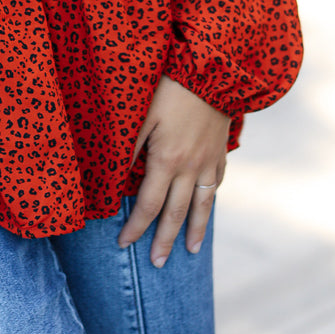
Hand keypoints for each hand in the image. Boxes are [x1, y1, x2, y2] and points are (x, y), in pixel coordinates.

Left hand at [117, 75, 229, 267]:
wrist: (215, 70)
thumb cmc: (171, 87)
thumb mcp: (142, 114)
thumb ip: (128, 147)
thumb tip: (113, 178)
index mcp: (167, 160)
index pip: (148, 205)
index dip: (135, 226)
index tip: (123, 243)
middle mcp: (191, 168)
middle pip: (176, 213)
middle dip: (165, 240)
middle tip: (158, 263)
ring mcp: (210, 161)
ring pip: (202, 205)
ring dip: (194, 231)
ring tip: (191, 252)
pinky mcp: (221, 151)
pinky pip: (216, 184)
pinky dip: (210, 200)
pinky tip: (206, 208)